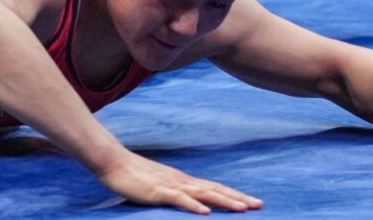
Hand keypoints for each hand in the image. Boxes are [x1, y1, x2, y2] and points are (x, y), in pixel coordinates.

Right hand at [97, 150, 262, 214]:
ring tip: (242, 209)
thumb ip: (171, 194)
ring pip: (203, 193)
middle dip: (238, 198)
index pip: (214, 187)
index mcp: (183, 181)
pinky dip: (194, 205)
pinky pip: (178, 199)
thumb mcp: (157, 186)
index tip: (252, 202)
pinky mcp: (157, 192)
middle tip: (259, 205)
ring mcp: (170, 185)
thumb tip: (184, 202)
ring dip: (224, 201)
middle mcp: (182, 181)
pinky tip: (206, 212)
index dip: (233, 194)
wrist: (113, 161)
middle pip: (215, 189)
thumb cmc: (132, 175)